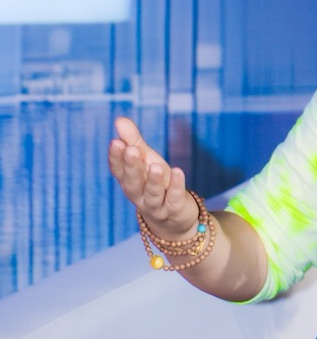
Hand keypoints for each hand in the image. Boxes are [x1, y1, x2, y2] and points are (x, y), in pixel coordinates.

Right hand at [108, 117, 197, 237]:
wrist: (173, 219)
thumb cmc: (157, 183)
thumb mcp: (146, 160)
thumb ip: (134, 141)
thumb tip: (119, 119)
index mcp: (130, 181)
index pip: (118, 170)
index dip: (116, 158)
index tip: (116, 142)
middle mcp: (139, 195)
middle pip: (133, 182)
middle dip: (132, 167)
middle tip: (131, 150)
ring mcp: (156, 205)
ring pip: (152, 194)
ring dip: (154, 180)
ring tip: (155, 166)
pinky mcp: (174, 210)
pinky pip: (174, 199)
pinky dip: (176, 186)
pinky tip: (178, 172)